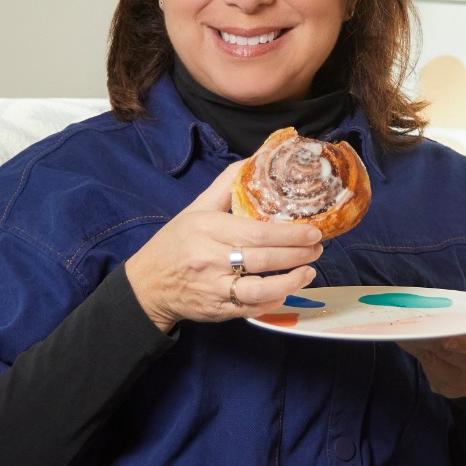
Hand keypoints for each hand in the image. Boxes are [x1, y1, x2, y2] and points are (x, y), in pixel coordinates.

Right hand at [125, 160, 322, 331]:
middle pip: (262, 259)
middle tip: (318, 248)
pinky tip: (287, 290)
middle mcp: (209, 259)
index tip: (312, 231)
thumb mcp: (197, 208)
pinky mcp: (217, 310)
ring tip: (309, 272)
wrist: (148, 284)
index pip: (255, 233)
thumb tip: (260, 156)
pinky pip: (250, 308)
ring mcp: (213, 287)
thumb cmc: (177, 242)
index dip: (289, 234)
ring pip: (258, 289)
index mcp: (206, 229)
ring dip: (290, 281)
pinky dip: (272, 301)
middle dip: (296, 254)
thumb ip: (228, 184)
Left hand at [397, 287, 465, 399]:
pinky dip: (421, 359)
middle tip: (417, 326)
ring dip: (424, 350)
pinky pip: (432, 376)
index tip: (448, 338)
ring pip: (440, 368)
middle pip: (457, 357)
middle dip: (436, 342)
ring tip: (410, 332)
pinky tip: (413, 343)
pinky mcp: (453, 390)